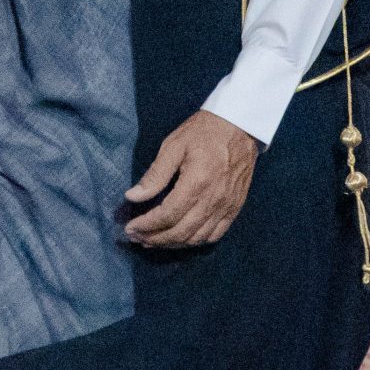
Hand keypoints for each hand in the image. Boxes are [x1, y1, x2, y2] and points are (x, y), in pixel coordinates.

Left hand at [125, 111, 258, 247]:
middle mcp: (214, 199)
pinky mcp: (235, 207)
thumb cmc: (203, 132)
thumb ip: (154, 174)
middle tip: (137, 238)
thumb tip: (133, 197)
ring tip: (153, 241)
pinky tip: (181, 238)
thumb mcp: (173, 145)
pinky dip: (195, 241)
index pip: (167, 216)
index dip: (146, 226)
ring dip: (173, 244)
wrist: (239, 125)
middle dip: (155, 239)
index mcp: (197, 183)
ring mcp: (227, 206)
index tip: (130, 228)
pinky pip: (215, 235)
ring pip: (197, 238)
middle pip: (181, 233)